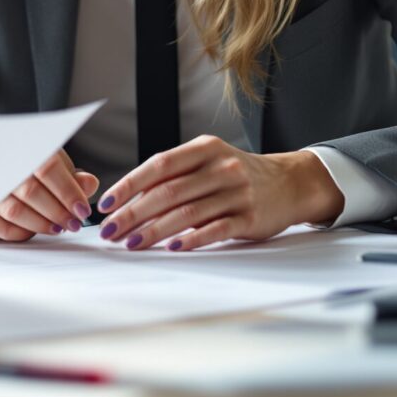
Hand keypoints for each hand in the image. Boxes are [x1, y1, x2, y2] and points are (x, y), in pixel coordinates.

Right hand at [0, 150, 100, 241]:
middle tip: (73, 223)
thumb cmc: (18, 161)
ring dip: (42, 224)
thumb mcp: (45, 159)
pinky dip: (21, 233)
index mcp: (19, 145)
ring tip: (57, 227)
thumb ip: (68, 174)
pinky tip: (34, 231)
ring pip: (16, 212)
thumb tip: (89, 184)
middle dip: (58, 212)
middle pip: (31, 192)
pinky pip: (0, 227)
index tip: (82, 210)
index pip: (47, 168)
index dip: (68, 192)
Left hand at [94, 136, 341, 251]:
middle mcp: (220, 167)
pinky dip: (190, 239)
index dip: (129, 185)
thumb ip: (176, 174)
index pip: (158, 165)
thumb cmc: (238, 175)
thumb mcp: (209, 161)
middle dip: (133, 214)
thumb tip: (129, 199)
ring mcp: (237, 192)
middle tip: (110, 231)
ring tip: (131, 244)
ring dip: (154, 231)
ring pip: (186, 213)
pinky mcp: (250, 218)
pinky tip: (171, 247)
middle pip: (168, 192)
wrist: (291, 184)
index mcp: (205, 149)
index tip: (106, 204)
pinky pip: (215, 230)